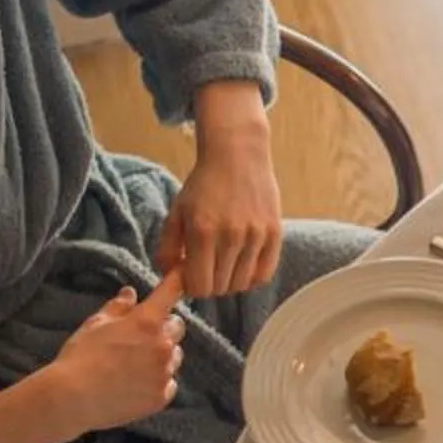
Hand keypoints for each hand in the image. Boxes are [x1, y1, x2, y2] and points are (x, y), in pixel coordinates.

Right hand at [39, 274, 186, 434]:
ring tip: (135, 364)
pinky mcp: (162, 396)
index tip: (181, 273)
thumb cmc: (80, 357)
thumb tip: (130, 293)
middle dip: (164, 326)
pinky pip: (170, 382)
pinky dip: (159, 381)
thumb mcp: (95, 324)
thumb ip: (118, 307)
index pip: (170, 292)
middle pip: (178, 327)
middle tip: (142, 335)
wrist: (73, 399)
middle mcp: (163, 345)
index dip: (177, 280)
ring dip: (163, 354)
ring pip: (175, 356)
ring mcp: (165, 372)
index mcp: (147, 322)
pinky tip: (137, 383)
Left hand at [163, 84, 282, 296]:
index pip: (199, 285)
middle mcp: (231, 236)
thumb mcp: (177, 211)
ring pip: (241, 284)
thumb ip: (167, 247)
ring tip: (223, 265)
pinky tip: (241, 266)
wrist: (237, 155)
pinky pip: (264, 274)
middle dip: (209, 284)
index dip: (191, 286)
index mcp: (202, 231)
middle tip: (206, 268)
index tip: (190, 274)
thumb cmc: (204, 184)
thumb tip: (170, 277)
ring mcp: (255, 235)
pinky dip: (251, 278)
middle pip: (220, 288)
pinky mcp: (274, 233)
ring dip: (229, 281)